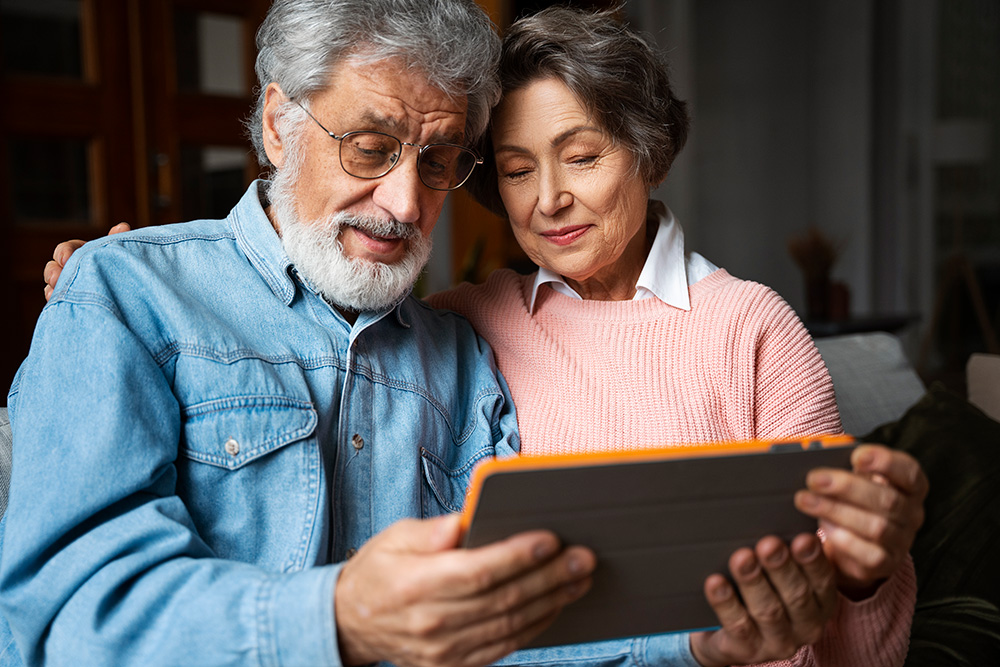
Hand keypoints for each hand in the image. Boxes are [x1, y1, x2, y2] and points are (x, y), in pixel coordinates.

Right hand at [44, 222, 130, 300]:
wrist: (128, 294)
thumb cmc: (121, 268)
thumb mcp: (118, 254)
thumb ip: (118, 241)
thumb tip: (123, 226)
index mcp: (82, 253)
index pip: (66, 249)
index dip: (64, 253)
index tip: (66, 259)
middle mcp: (71, 268)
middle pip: (53, 266)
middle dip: (52, 272)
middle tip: (56, 279)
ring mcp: (67, 284)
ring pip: (52, 284)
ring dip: (51, 287)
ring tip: (53, 292)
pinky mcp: (68, 300)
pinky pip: (55, 299)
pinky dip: (53, 299)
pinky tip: (55, 300)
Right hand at [334, 515, 595, 666]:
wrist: (352, 623)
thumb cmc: (378, 571)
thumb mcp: (393, 538)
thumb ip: (430, 531)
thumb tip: (464, 523)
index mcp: (413, 586)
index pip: (476, 572)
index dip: (516, 556)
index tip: (550, 539)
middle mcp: (430, 624)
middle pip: (502, 600)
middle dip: (549, 577)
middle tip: (583, 557)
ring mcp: (443, 652)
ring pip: (510, 627)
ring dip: (551, 602)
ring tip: (579, 578)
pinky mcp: (454, 666)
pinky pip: (504, 647)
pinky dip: (534, 626)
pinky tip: (555, 604)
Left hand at [690, 533, 837, 666]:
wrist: (726, 634)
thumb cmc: (757, 590)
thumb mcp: (777, 573)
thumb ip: (784, 550)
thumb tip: (773, 510)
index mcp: (821, 602)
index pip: (822, 580)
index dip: (812, 560)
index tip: (802, 538)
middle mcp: (807, 625)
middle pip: (796, 595)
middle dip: (780, 567)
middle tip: (768, 544)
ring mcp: (779, 642)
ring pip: (768, 611)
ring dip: (754, 582)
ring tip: (741, 558)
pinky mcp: (749, 651)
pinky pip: (738, 626)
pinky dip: (726, 603)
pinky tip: (715, 583)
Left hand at [794, 444, 927, 597]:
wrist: (854, 545)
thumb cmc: (854, 502)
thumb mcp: (856, 481)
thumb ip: (847, 468)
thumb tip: (817, 457)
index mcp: (910, 488)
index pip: (910, 472)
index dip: (886, 462)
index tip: (856, 456)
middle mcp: (911, 514)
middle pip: (888, 499)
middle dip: (847, 487)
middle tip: (814, 479)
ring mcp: (902, 541)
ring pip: (876, 527)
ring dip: (836, 511)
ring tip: (806, 501)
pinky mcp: (886, 563)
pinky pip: (870, 554)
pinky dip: (845, 539)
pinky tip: (823, 527)